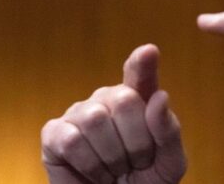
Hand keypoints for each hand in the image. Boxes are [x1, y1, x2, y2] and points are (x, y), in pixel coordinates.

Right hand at [41, 44, 186, 183]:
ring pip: (96, 120)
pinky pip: (71, 140)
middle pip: (124, 100)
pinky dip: (88, 164)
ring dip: (112, 156)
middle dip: (136, 141)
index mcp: (141, 98)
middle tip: (135, 161)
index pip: (140, 73)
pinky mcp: (53, 133)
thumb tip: (161, 97)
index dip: (143, 63)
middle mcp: (108, 98)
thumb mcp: (170, 161)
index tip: (148, 52)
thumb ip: (169, 131)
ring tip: (114, 168)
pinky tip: (93, 171)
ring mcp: (79, 112)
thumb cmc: (146, 178)